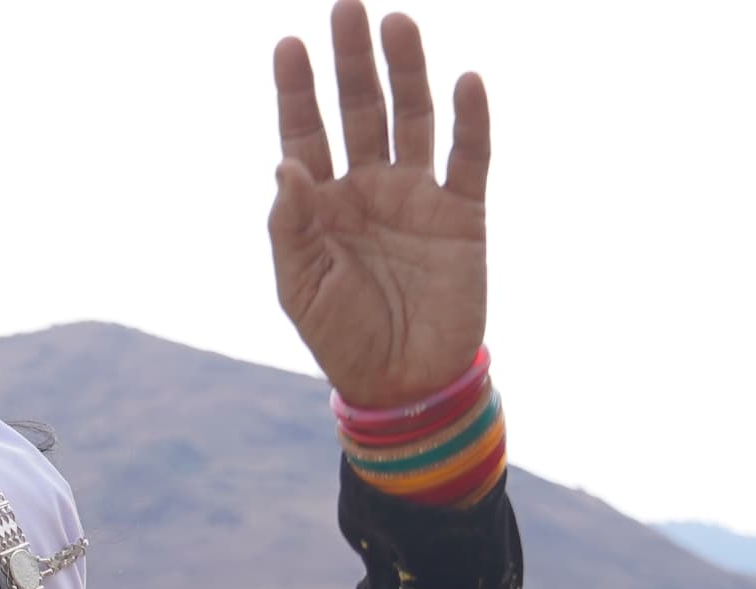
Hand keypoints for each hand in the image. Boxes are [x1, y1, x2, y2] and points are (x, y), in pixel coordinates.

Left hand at [268, 3, 492, 409]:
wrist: (405, 384)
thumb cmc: (342, 338)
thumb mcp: (300, 288)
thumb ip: (290, 227)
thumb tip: (284, 166)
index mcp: (320, 205)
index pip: (305, 133)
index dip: (297, 90)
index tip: (288, 44)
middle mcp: (368, 188)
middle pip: (360, 110)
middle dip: (352, 61)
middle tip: (347, 6)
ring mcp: (417, 196)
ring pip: (413, 119)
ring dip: (407, 73)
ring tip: (398, 24)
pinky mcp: (463, 214)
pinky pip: (470, 158)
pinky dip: (472, 120)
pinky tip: (465, 80)